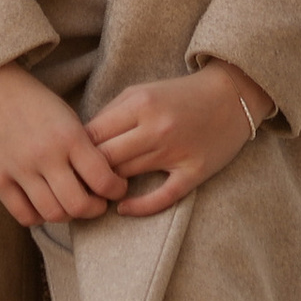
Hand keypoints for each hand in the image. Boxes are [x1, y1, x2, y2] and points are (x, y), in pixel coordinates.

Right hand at [0, 62, 127, 227]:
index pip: (103, 179)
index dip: (116, 189)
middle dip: (95, 209)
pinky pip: (24, 215)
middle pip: (79, 205)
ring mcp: (18, 169)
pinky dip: (39, 216)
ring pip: (53, 214)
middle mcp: (45, 155)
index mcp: (68, 135)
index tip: (117, 187)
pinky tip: (44, 205)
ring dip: (68, 215)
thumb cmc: (32, 99)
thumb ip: (82, 146)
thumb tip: (101, 179)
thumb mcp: (65, 115)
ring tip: (71, 204)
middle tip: (97, 202)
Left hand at [86, 59, 274, 218]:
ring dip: (108, 186)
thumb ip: (112, 114)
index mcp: (140, 103)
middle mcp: (156, 127)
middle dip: (87, 171)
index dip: (76, 150)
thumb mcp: (142, 92)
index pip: (93, 134)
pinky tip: (123, 208)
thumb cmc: (179, 94)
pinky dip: (139, 207)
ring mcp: (176, 151)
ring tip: (96, 191)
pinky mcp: (194, 172)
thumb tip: (82, 140)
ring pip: (126, 176)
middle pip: (106, 158)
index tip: (69, 159)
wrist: (231, 95)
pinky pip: (161, 197)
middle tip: (77, 179)